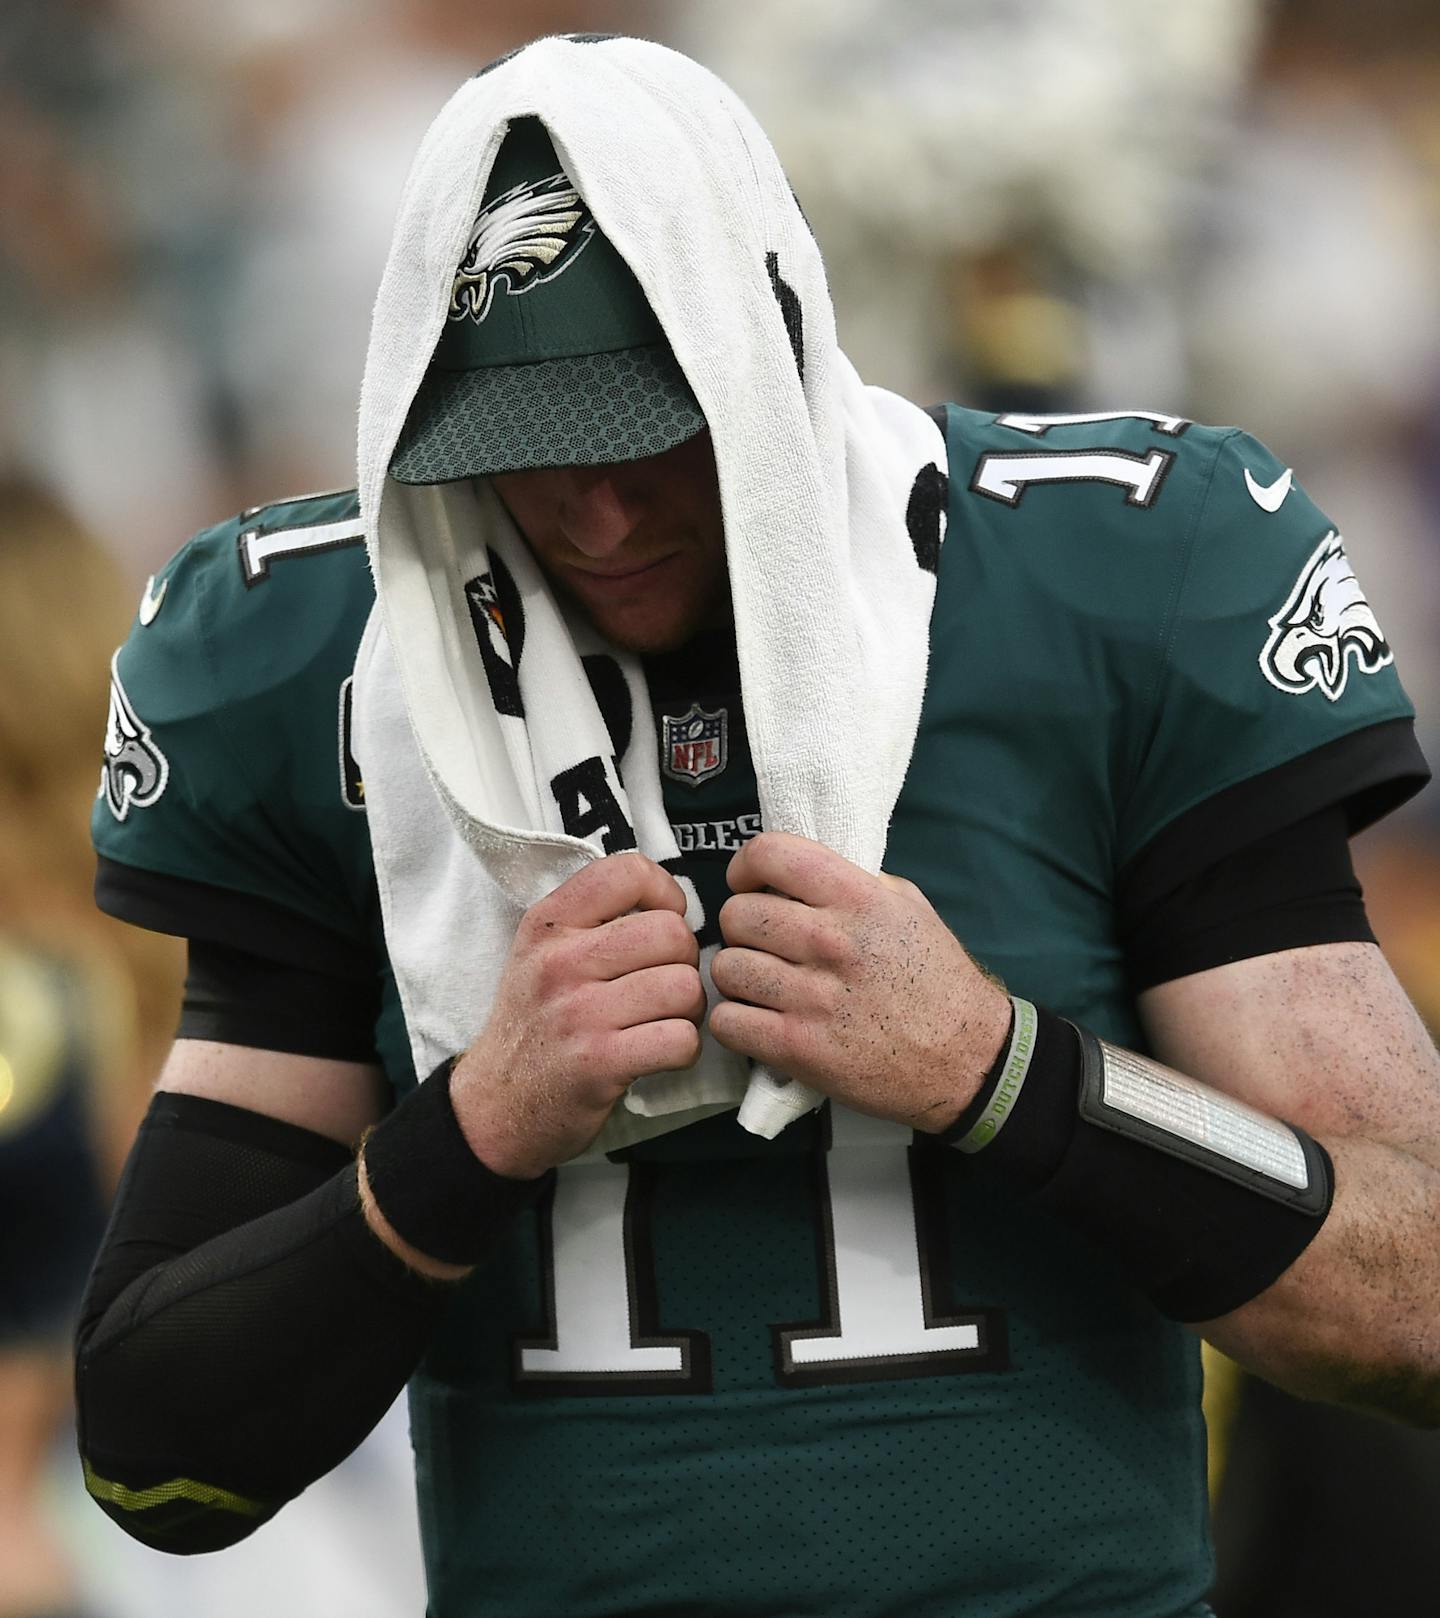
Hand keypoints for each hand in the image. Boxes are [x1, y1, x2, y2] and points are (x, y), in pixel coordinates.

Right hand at [451, 853, 704, 1177]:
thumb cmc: (533, 1025)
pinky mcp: (599, 1062)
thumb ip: (592, 920)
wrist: (495, 1105)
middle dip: (685, 961)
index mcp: (548, 924)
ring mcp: (579, 1012)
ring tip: (663, 1020)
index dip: (666, 894)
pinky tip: (660, 1052)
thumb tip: (671, 905)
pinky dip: (684, 1048)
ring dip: (689, 1009)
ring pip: (684, 986)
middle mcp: (560, 961)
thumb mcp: (540, 954)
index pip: (628, 872)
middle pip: (672, 933)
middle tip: (665, 985)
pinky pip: (680, 1038)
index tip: (663, 921)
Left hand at [709, 831, 1010, 1132]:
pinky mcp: (797, 1048)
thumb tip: (801, 874)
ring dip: (738, 977)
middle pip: (736, 914)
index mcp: (858, 899)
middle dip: (742, 928)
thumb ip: (855, 883)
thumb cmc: (938, 981)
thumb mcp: (909, 908)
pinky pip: (727, 1022)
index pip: (771, 854)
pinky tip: (758, 1021)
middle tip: (763, 945)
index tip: (750, 885)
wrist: (968, 1059)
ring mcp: (811, 997)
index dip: (746, 867)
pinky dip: (735, 1023)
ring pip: (726, 968)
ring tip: (761, 986)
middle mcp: (831, 941)